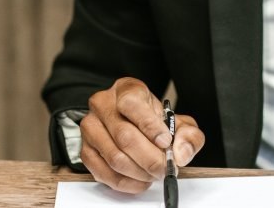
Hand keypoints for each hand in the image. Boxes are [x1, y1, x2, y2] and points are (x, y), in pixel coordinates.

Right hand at [79, 77, 204, 193]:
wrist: (133, 125)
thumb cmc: (153, 122)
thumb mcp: (178, 122)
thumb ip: (188, 135)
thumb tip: (181, 152)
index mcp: (126, 90)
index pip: (131, 105)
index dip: (150, 126)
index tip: (165, 142)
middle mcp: (103, 105)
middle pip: (124, 136)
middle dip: (150, 158)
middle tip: (165, 168)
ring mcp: (91, 128)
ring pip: (115, 158)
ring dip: (140, 172)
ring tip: (154, 173)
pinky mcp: (86, 150)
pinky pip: (104, 173)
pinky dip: (126, 182)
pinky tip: (140, 179)